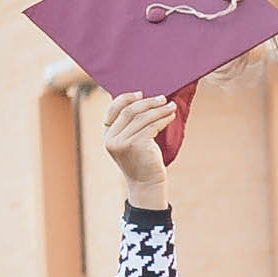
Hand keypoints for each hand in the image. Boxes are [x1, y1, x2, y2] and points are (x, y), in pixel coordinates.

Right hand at [101, 86, 174, 206]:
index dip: (126, 98)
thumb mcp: (129, 141)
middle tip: (163, 98)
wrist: (146, 183)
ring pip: (143, 117)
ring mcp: (122, 142)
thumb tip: (144, 100)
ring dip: (159, 109)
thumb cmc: (141, 160)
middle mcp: (111, 138)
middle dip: (148, 102)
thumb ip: (129, 125)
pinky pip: (152, 125)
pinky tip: (171, 116)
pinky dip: (163, 119)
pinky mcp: (136, 145)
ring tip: (171, 106)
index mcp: (106, 135)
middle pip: (129, 110)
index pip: (112, 109)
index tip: (141, 93)